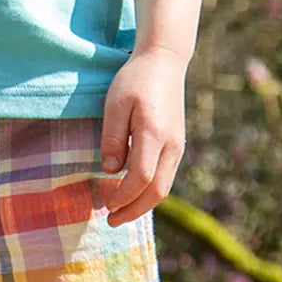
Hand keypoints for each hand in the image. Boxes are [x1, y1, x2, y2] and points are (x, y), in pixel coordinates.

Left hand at [99, 47, 186, 226]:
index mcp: (154, 133)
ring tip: (120, 212)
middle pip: (157, 191)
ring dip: (142, 204)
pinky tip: (133, 193)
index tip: (104, 204)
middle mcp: (171, 145)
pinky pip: (166, 176)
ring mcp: (178, 146)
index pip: (141, 178)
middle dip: (133, 210)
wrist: (164, 62)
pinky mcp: (178, 144)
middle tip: (111, 220)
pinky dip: (150, 191)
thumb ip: (112, 138)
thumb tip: (110, 171)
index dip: (123, 196)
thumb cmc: (135, 79)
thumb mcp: (115, 103)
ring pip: (165, 187)